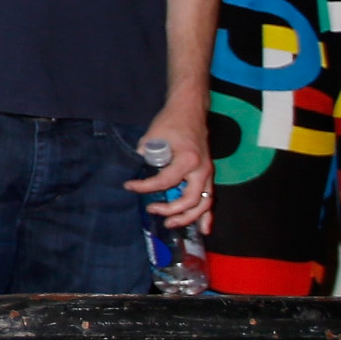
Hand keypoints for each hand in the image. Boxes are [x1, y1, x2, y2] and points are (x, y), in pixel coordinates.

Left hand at [129, 109, 212, 231]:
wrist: (190, 111)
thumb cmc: (171, 122)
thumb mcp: (152, 135)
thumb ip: (144, 155)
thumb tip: (134, 171)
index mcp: (188, 159)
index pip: (165, 181)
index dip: (144, 187)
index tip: (129, 186)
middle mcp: (202, 169)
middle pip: (189, 200)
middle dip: (170, 210)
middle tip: (152, 209)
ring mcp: (208, 173)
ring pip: (204, 203)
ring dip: (188, 217)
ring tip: (170, 223)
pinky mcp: (209, 175)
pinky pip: (211, 198)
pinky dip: (207, 215)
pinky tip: (204, 229)